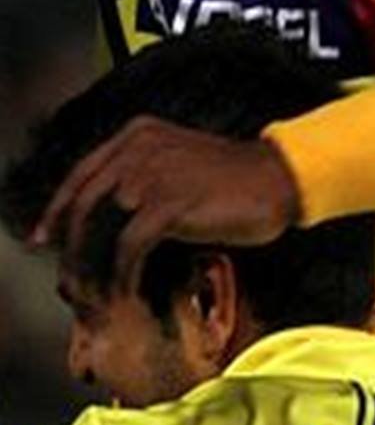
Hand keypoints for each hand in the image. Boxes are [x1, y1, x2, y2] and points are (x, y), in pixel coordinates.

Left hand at [32, 116, 299, 291]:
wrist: (278, 178)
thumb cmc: (234, 179)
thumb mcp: (178, 164)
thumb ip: (142, 180)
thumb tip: (107, 223)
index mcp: (139, 133)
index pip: (82, 173)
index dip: (59, 209)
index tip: (46, 238)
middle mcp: (139, 148)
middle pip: (83, 202)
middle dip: (70, 245)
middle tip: (69, 277)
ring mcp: (153, 174)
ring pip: (100, 227)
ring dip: (92, 265)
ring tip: (96, 291)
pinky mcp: (170, 203)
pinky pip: (128, 246)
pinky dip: (121, 273)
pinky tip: (126, 289)